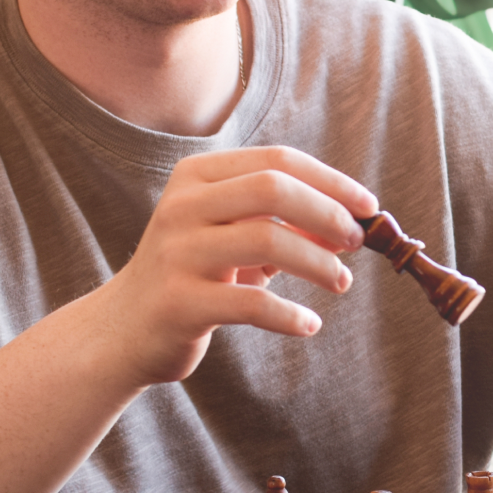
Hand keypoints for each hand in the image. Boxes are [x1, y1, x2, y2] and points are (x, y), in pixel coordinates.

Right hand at [97, 146, 377, 386]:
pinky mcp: (179, 302)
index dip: (331, 181)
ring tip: (341, 282)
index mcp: (197, 177)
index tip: (369, 206)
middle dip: (327, 214)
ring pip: (266, 241)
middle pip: (273, 190)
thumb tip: (351, 223)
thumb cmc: (194, 276)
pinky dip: (290, 315)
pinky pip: (251, 303)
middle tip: (356, 243)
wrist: (123, 331)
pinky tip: (309, 325)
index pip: (277, 161)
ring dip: (318, 263)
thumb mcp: (237, 240)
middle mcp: (182, 206)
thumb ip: (286, 226)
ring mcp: (177, 252)